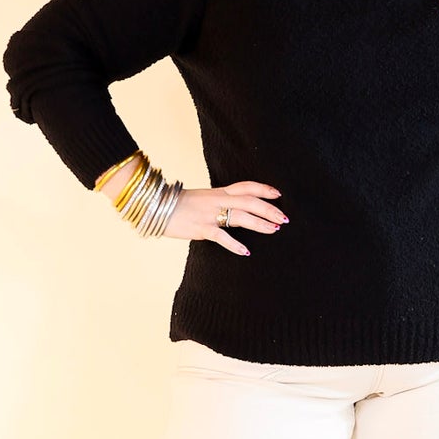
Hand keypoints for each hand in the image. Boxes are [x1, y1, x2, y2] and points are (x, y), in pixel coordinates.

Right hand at [104, 172, 287, 253]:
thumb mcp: (200, 198)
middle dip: (269, 210)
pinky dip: (235, 245)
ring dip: (261, 224)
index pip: (246, 186)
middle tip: (284, 219)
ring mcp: (210, 214)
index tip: (278, 194)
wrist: (154, 206)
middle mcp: (217, 200)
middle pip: (250, 201)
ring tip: (274, 230)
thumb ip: (216, 202)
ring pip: (242, 217)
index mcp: (218, 192)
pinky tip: (246, 252)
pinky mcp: (202, 228)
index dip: (264, 189)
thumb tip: (231, 209)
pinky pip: (222, 237)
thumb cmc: (176, 205)